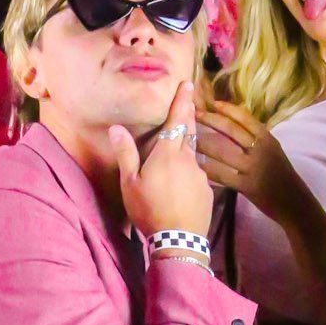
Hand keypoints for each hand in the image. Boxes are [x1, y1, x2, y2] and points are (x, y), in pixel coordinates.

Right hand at [111, 81, 211, 239]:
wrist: (179, 240)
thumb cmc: (149, 210)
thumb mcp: (130, 183)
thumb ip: (126, 154)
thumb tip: (117, 128)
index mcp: (168, 153)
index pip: (177, 120)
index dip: (182, 101)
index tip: (189, 84)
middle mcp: (188, 159)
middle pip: (190, 132)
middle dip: (189, 115)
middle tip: (191, 102)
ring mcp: (201, 175)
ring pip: (193, 155)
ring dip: (186, 150)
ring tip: (177, 155)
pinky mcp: (208, 190)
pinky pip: (197, 175)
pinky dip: (189, 174)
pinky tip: (181, 186)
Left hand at [196, 97, 295, 220]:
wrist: (294, 202)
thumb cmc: (281, 175)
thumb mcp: (273, 151)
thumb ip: (256, 139)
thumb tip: (233, 125)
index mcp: (268, 139)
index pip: (245, 118)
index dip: (227, 109)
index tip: (213, 103)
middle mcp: (260, 150)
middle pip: (231, 130)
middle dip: (210, 120)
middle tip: (194, 115)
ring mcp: (253, 167)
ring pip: (222, 151)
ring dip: (203, 143)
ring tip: (189, 138)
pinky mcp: (246, 185)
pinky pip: (222, 174)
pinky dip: (208, 169)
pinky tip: (196, 165)